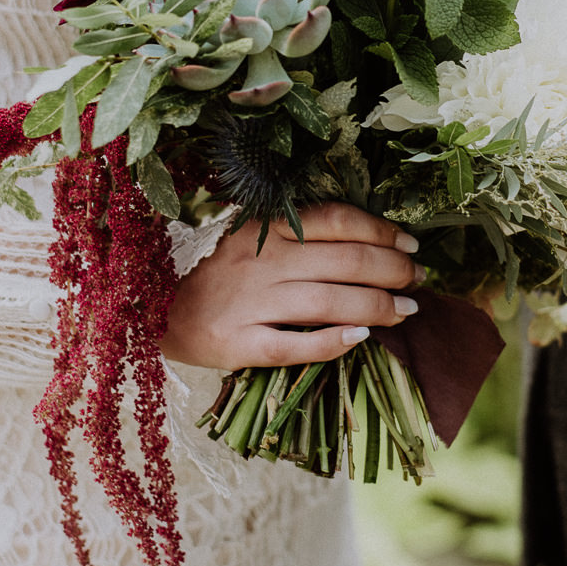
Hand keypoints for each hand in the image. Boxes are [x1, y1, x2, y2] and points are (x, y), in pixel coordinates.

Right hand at [161, 202, 420, 369]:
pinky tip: (361, 339)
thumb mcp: (251, 242)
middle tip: (418, 280)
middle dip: (391, 270)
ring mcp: (248, 303)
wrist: (148, 311)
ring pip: (327, 301)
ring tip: (406, 311)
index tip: (410, 245)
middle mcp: (260, 262)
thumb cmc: (214, 275)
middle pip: (343, 261)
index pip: (336, 220)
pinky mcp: (237, 343)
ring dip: (376, 306)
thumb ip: (298, 239)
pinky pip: (293, 345)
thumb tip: (366, 245)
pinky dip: (332, 342)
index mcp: (265, 229)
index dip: (381, 230)